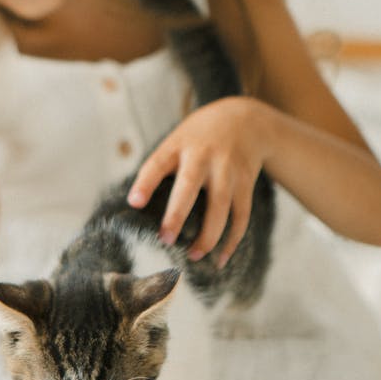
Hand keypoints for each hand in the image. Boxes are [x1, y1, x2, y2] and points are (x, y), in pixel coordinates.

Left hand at [127, 97, 270, 266]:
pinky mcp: (245, 183)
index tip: (135, 203)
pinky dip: (231, 240)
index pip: (158, 163)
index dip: (145, 183)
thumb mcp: (177, 139)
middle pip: (190, 186)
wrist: (246, 120)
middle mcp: (203, 156)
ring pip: (220, 207)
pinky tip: (219, 259)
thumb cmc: (199, 137)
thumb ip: (160, 166)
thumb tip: (134, 205)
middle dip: (177, 214)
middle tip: (165, 239)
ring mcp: (227, 169)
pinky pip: (241, 216)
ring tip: (192, 256)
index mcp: (179, 145)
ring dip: (207, 236)